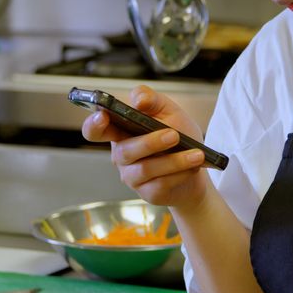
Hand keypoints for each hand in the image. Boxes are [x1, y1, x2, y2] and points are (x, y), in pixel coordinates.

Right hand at [80, 85, 207, 207]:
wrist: (198, 165)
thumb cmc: (179, 136)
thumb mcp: (169, 111)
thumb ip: (152, 99)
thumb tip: (139, 100)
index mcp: (120, 132)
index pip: (95, 130)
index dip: (93, 125)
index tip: (103, 116)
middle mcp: (122, 155)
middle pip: (124, 151)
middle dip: (150, 143)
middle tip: (174, 135)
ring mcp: (132, 176)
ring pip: (145, 169)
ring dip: (173, 161)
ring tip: (196, 154)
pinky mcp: (148, 192)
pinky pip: (160, 184)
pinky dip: (180, 174)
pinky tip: (193, 167)